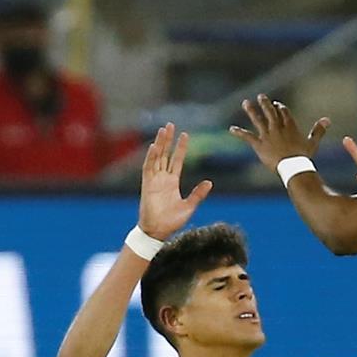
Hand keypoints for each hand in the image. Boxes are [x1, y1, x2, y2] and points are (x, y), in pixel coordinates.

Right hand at [136, 123, 213, 239]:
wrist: (158, 231)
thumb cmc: (172, 221)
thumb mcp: (189, 206)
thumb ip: (198, 194)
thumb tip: (209, 182)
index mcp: (172, 182)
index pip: (177, 160)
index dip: (180, 147)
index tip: (185, 135)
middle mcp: (162, 178)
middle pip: (165, 154)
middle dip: (168, 140)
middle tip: (170, 125)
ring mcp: (154, 180)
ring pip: (157, 157)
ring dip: (160, 143)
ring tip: (163, 130)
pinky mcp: (147, 185)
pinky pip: (148, 168)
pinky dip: (151, 157)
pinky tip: (154, 146)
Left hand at [230, 93, 328, 168]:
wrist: (293, 166)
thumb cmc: (304, 156)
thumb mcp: (313, 142)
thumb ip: (319, 130)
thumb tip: (327, 119)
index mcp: (289, 126)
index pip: (283, 112)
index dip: (279, 107)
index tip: (275, 104)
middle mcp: (277, 127)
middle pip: (270, 112)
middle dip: (265, 103)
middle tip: (260, 96)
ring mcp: (267, 135)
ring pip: (258, 120)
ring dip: (251, 111)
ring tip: (245, 103)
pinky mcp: (259, 144)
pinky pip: (247, 137)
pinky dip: (239, 132)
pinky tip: (231, 129)